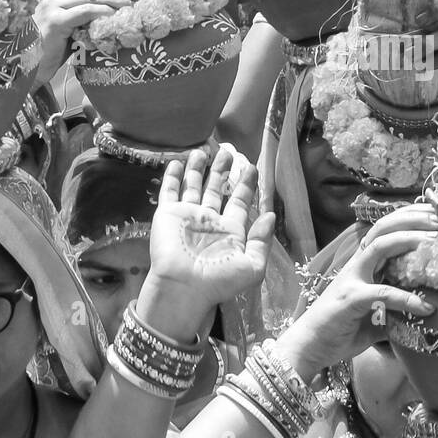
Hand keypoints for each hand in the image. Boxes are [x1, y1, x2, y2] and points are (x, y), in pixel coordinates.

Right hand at [34, 0, 128, 84]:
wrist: (26, 66)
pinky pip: (86, 11)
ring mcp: (53, 6)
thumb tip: (114, 6)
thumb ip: (83, 11)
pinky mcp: (56, 21)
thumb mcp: (68, 23)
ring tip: (130, 6)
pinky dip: (104, 11)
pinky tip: (114, 16)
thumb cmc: (51, 48)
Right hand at [137, 147, 275, 329]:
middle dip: (222, 170)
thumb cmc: (218, 281)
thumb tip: (270, 214)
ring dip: (198, 168)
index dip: (246, 184)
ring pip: (193, 186)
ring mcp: (187, 216)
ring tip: (203, 150)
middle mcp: (209, 221)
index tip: (252, 167)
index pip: (240, 201)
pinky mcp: (167, 215)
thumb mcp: (252, 266)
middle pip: (217, 189)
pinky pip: (169, 191)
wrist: (184, 288)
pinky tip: (176, 161)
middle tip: (228, 152)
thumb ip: (262, 240)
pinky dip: (172, 176)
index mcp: (230, 231)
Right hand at [276, 204, 437, 378]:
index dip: (409, 217)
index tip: (435, 215)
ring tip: (435, 241)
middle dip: (412, 218)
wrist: (309, 346)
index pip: (385, 229)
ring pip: (380, 246)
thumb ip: (397, 309)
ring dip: (409, 239)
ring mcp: (352, 279)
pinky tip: (426, 307)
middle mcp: (357, 265)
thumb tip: (428, 312)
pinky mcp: (351, 299)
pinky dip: (406, 298)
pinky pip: (382, 293)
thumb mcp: (376, 316)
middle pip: (383, 227)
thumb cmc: (341, 329)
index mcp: (363, 264)